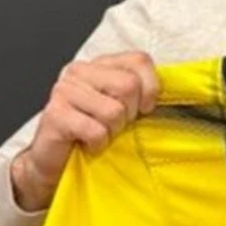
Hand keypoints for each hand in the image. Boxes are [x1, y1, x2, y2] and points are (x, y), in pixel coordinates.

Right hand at [10, 51, 159, 211]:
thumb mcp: (124, 109)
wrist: (56, 164)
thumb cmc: (93, 135)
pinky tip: (88, 144)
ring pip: (113, 111)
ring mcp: (64, 90)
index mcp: (100, 64)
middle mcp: (80, 71)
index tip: (144, 109)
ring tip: (100, 134)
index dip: (150, 88)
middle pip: (128, 85)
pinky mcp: (55, 114)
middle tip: (115, 125)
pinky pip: (95, 131)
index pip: (139, 60)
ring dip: (112, 131)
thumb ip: (142, 93)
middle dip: (129, 114)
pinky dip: (97, 144)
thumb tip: (170, 94)